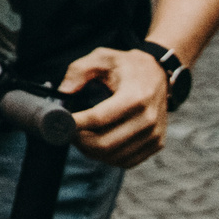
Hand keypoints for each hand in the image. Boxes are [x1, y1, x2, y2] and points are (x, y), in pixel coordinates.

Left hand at [59, 47, 169, 167]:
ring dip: (91, 151)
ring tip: (79, 136)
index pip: (98, 119)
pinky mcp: (156, 144)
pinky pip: (126, 161)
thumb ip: (79, 71)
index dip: (75, 123)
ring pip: (113, 156)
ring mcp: (154, 135)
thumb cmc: (127, 66)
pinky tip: (96, 144)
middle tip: (66, 131)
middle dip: (80, 141)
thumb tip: (63, 92)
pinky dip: (107, 157)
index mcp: (135, 97)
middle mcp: (148, 119)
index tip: (60, 121)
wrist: (159, 73)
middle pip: (105, 143)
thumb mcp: (102, 57)